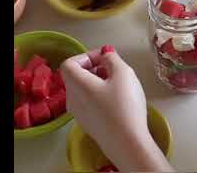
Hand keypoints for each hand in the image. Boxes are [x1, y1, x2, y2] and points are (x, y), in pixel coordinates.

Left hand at [60, 47, 172, 171]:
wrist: (127, 142)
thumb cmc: (124, 105)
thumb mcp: (123, 73)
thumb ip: (112, 58)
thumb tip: (105, 54)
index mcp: (77, 84)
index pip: (69, 63)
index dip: (86, 56)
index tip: (106, 58)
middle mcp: (72, 99)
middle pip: (77, 76)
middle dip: (95, 67)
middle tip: (115, 69)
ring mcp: (79, 114)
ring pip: (84, 89)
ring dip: (99, 81)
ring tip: (120, 85)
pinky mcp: (88, 124)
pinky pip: (89, 102)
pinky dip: (100, 95)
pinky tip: (119, 100)